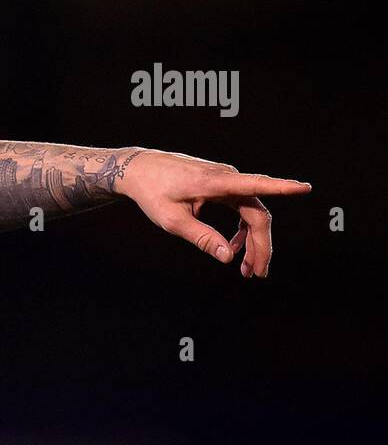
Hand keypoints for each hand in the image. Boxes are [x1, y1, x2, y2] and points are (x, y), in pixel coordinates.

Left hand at [114, 149, 310, 277]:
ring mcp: (226, 181)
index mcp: (215, 182)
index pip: (255, 185)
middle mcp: (226, 178)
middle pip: (257, 214)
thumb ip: (201, 237)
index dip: (282, 187)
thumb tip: (227, 257)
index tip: (305, 188)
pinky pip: (241, 209)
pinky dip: (241, 230)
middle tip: (257, 274)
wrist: (139, 169)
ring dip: (253, 241)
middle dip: (261, 245)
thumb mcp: (172, 220)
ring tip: (247, 269)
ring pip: (251, 213)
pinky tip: (233, 248)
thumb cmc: (152, 192)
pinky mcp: (222, 186)